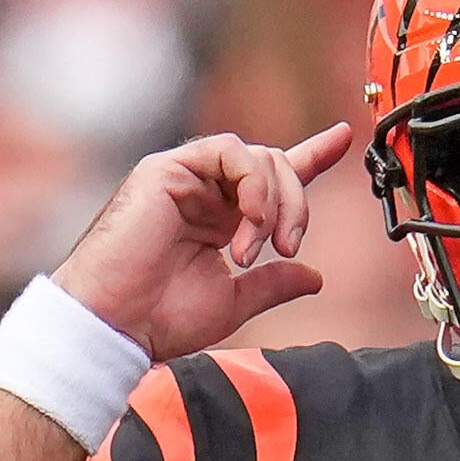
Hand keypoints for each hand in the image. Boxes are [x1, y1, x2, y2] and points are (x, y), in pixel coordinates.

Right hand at [52, 125, 353, 361]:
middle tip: (289, 249)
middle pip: (277, 167)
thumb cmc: (161, 317)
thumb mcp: (234, 300)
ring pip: (260, 157)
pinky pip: (231, 152)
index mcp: (223, 218)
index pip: (272, 178)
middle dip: (297, 206)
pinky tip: (249, 221)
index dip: (311, 156)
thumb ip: (274, 283)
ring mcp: (187, 177)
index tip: (342, 137)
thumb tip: (314, 276)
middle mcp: (207, 193)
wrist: (117, 323)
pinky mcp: (168, 169)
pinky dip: (254, 185)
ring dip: (275, 202)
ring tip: (259, 247)